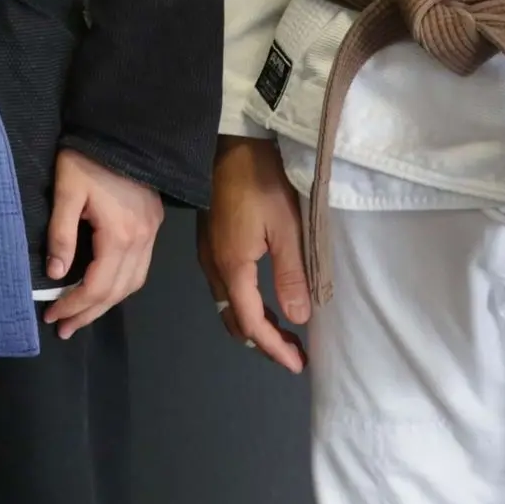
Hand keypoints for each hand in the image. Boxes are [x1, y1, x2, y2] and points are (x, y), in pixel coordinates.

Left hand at [42, 148, 164, 337]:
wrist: (122, 128)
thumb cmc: (88, 157)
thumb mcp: (66, 191)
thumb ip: (61, 234)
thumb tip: (56, 275)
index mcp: (121, 235)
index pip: (97, 287)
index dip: (74, 306)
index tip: (52, 316)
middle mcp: (142, 240)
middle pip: (117, 292)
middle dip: (89, 312)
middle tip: (64, 327)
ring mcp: (152, 232)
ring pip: (134, 282)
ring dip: (108, 302)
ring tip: (82, 313)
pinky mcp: (154, 223)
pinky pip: (141, 267)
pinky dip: (122, 284)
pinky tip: (104, 286)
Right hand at [197, 135, 307, 373]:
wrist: (229, 138)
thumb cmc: (261, 181)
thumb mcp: (286, 227)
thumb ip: (291, 275)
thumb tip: (296, 319)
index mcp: (232, 266)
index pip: (250, 322)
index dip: (273, 347)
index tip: (297, 365)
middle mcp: (212, 264)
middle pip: (233, 316)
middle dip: (261, 339)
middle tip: (292, 351)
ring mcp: (206, 249)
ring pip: (225, 301)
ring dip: (251, 320)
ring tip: (279, 328)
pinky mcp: (208, 236)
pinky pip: (222, 283)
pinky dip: (242, 300)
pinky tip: (258, 294)